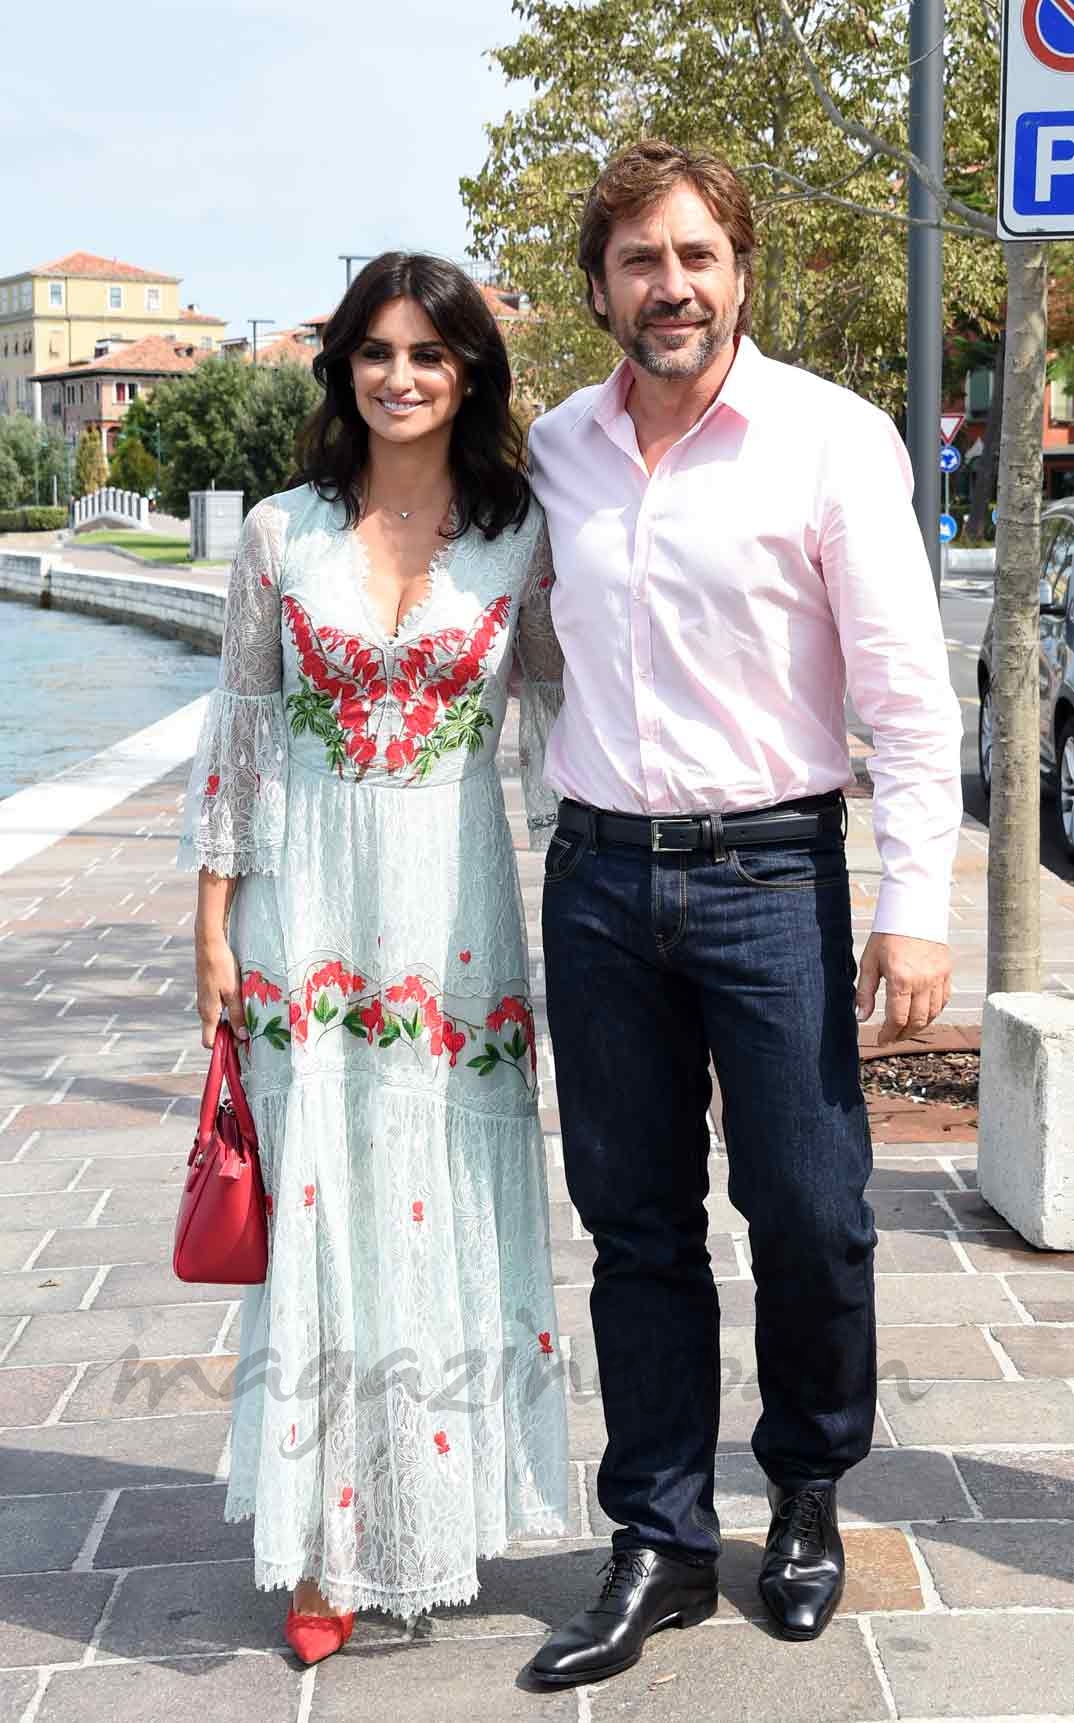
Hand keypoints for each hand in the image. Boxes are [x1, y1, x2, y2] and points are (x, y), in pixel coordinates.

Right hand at [195, 936, 246, 1050]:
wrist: (209, 945)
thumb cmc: (221, 967)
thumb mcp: (234, 993)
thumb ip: (238, 1015)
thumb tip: (242, 1037)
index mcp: (209, 1013)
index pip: (209, 1042)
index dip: (223, 1048)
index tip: (241, 1046)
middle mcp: (204, 1010)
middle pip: (215, 1033)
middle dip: (231, 1036)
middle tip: (251, 1033)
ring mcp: (205, 1001)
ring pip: (218, 1020)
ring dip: (232, 1023)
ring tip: (250, 1020)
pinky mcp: (209, 993)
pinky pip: (219, 1009)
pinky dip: (229, 1012)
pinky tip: (242, 1005)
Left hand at [855, 933, 951, 1045]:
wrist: (913, 911)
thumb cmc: (887, 935)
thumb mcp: (869, 962)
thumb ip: (865, 992)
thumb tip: (861, 1017)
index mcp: (901, 979)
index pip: (897, 1019)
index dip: (889, 1034)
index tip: (881, 1040)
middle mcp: (923, 981)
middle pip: (917, 1021)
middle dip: (903, 1034)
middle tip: (892, 1037)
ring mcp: (938, 977)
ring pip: (933, 1014)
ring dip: (919, 1025)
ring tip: (906, 1029)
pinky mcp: (947, 972)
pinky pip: (943, 1000)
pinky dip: (934, 1012)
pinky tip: (922, 1013)